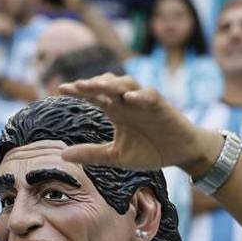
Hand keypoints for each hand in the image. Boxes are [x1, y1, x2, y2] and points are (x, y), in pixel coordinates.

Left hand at [57, 74, 222, 173]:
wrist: (181, 153)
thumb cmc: (149, 151)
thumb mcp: (116, 156)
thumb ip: (91, 154)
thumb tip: (62, 155)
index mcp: (115, 111)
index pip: (93, 96)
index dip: (78, 91)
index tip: (60, 89)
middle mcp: (127, 102)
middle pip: (107, 86)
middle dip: (92, 84)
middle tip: (75, 86)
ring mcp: (144, 102)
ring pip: (127, 84)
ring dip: (113, 84)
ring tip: (97, 86)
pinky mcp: (162, 107)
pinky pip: (151, 96)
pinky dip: (140, 95)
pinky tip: (129, 97)